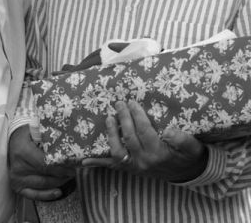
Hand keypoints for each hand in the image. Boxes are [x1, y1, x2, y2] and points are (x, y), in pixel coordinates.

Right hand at [8, 125, 75, 200]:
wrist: (13, 140)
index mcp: (23, 151)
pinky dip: (47, 195)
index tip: (73, 167)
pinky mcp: (17, 186)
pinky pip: (34, 194)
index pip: (46, 164)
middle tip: (74, 172)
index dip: (61, 167)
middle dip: (62, 175)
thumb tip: (68, 145)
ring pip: (43, 185)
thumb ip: (49, 138)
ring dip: (58, 183)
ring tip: (69, 177)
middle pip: (46, 175)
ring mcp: (17, 178)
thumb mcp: (36, 131)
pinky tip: (58, 192)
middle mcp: (18, 167)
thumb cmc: (27, 135)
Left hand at [82, 101, 207, 182]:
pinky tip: (83, 161)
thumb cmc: (188, 155)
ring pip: (117, 152)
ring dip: (111, 134)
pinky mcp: (129, 168)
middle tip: (119, 103)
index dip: (137, 116)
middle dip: (123, 119)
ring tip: (109, 118)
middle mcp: (144, 162)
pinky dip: (97, 163)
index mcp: (159, 154)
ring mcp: (134, 167)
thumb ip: (182, 139)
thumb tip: (169, 131)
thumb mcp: (192, 147)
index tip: (132, 102)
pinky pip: (112, 166)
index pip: (144, 131)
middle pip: (129, 138)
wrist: (186, 173)